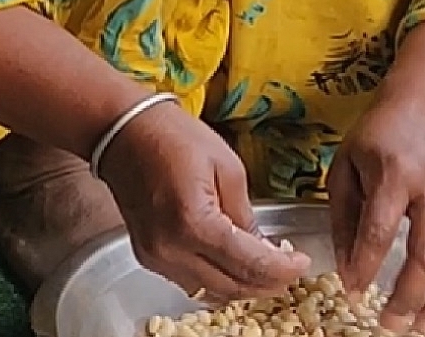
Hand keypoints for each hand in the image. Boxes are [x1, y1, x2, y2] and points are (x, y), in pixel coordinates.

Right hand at [99, 99, 310, 302]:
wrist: (121, 132)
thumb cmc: (173, 136)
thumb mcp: (226, 166)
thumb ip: (246, 214)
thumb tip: (263, 247)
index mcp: (194, 223)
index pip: (250, 264)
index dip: (283, 269)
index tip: (302, 263)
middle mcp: (171, 248)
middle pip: (233, 286)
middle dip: (268, 283)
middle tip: (290, 271)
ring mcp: (156, 256)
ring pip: (211, 292)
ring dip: (243, 286)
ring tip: (266, 270)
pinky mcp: (148, 256)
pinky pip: (191, 282)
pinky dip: (217, 280)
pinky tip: (232, 265)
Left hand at [329, 98, 424, 331]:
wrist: (419, 115)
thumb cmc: (374, 143)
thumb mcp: (344, 170)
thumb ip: (344, 221)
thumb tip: (347, 271)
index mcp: (393, 176)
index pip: (380, 230)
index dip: (365, 266)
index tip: (353, 294)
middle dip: (410, 296)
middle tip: (390, 324)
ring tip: (423, 324)